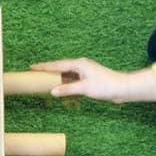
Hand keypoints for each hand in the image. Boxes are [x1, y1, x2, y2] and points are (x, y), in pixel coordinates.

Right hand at [31, 58, 155, 103]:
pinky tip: (59, 89)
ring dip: (55, 79)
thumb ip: (67, 89)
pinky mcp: (87, 79)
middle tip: (34, 73)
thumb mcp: (84, 88)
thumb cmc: (106, 86)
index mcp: (79, 64)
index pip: (57, 65)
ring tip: (43, 82)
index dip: (44, 67)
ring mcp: (84, 73)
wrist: (122, 88)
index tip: (32, 67)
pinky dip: (64, 85)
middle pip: (59, 68)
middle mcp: (80, 66)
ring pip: (65, 75)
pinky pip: (71, 81)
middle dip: (47, 71)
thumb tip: (52, 91)